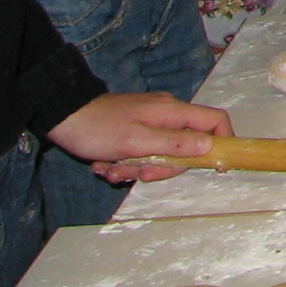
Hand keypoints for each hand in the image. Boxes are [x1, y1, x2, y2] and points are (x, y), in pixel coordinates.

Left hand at [49, 92, 232, 184]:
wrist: (62, 118)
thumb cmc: (99, 128)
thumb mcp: (137, 141)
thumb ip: (174, 144)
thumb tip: (209, 146)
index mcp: (172, 112)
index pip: (214, 120)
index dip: (223, 141)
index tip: (215, 166)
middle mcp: (167, 115)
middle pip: (187, 146)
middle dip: (163, 167)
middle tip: (139, 174)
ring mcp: (151, 123)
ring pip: (162, 155)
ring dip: (138, 168)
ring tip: (112, 169)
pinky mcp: (135, 132)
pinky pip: (143, 154)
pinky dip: (127, 164)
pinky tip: (106, 165)